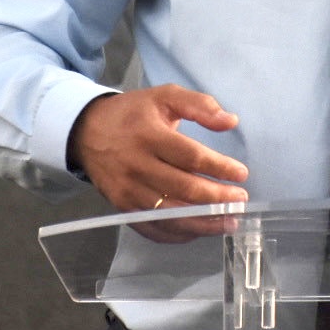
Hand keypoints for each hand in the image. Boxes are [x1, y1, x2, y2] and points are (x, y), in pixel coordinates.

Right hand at [67, 85, 249, 212]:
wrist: (87, 131)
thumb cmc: (133, 113)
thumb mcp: (165, 96)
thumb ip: (200, 105)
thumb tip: (231, 121)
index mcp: (149, 136)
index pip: (190, 157)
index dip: (219, 168)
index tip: (241, 174)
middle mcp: (136, 166)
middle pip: (183, 189)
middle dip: (217, 199)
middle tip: (240, 201)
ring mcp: (127, 191)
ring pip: (170, 214)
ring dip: (203, 222)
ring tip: (228, 222)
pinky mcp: (121, 208)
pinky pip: (153, 228)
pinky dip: (178, 234)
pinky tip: (199, 229)